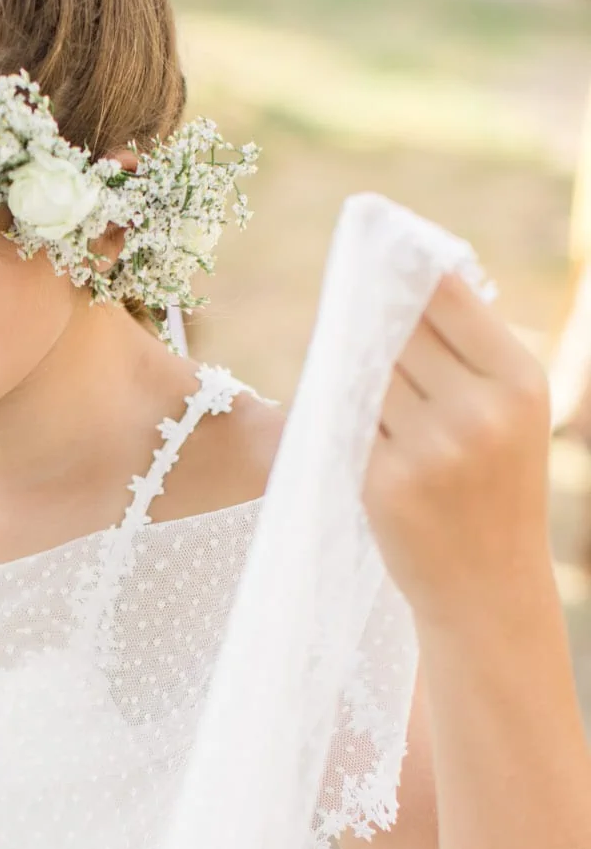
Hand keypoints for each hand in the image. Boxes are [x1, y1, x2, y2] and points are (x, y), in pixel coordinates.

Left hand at [364, 273, 552, 628]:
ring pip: (361, 377)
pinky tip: (330, 414)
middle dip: (363, 322)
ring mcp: (430, 449)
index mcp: (517, 380)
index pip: (445, 297)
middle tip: (337, 306)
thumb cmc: (494, 492)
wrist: (488, 590)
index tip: (369, 257)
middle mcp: (478, 410)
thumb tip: (402, 282)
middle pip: (394, 333)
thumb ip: (468, 353)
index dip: (401, 276)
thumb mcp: (510, 415)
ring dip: (343, 369)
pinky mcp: (384, 484)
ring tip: (335, 364)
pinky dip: (333, 416)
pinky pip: (344, 426)